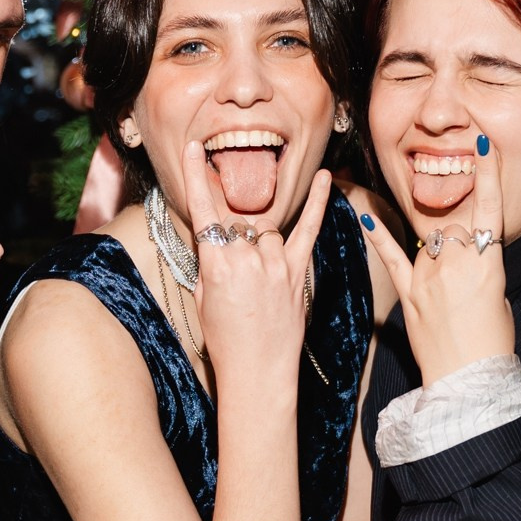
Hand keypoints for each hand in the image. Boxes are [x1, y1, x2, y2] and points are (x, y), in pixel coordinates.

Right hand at [179, 141, 329, 400]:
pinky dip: (319, 203)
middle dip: (234, 242)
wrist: (257, 371)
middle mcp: (246, 258)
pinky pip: (308, 229)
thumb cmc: (225, 339)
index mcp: (216, 264)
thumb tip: (215, 238)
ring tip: (258, 283)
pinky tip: (327, 177)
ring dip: (260, 246)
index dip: (195, 176)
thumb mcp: (204, 298)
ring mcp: (274, 263)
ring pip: (265, 232)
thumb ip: (210, 262)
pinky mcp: (297, 272)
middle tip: (236, 278)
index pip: (203, 210)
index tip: (193, 149)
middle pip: (238, 226)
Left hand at [363, 137, 514, 386]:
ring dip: (437, 250)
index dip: (488, 175)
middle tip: (466, 262)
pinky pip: (392, 258)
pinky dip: (377, 237)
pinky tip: (362, 215)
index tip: (483, 145)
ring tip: (448, 284)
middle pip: (456, 227)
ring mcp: (431, 277)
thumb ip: (483, 271)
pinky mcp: (410, 294)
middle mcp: (459, 263)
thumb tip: (470, 262)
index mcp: (490, 263)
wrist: (469, 381)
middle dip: (462, 234)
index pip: (490, 209)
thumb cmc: (493, 344)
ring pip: (430, 242)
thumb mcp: (500, 299)